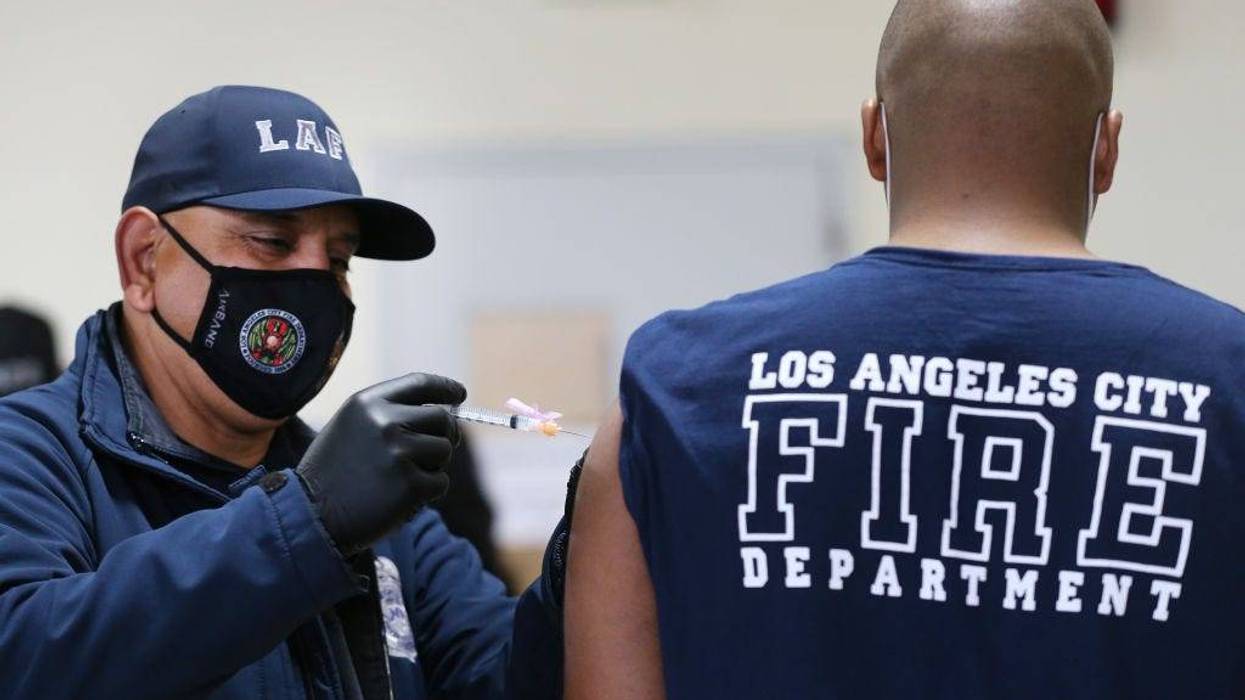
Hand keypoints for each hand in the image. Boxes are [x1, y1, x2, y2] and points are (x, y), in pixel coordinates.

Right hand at [296, 373, 465, 555]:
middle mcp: (384, 421)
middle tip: (432, 453)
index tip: (459, 394)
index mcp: (367, 402)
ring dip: (433, 466)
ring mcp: (399, 452)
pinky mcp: (410, 484)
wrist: (311, 517)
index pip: (420, 383)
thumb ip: (386, 413)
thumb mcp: (349, 427)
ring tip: (403, 478)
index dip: (445, 388)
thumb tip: (439, 408)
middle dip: (444, 435)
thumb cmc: (331, 474)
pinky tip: (401, 498)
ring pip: (444, 450)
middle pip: (441, 418)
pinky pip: (440, 482)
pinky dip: (428, 492)